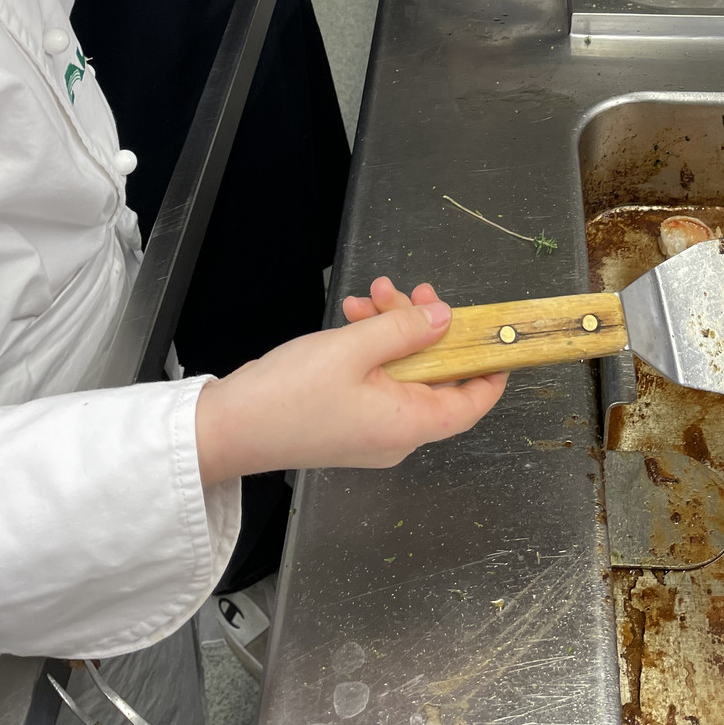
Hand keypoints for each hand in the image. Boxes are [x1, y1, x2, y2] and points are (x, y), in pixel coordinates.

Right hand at [195, 278, 505, 483]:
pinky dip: (370, 346)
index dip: (490, 368)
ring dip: (391, 328)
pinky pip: (378, 378)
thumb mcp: (352, 348)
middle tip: (410, 290)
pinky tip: (352, 315)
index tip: (496, 334)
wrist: (227, 428)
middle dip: (426, 327)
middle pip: (435, 375)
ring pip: (403, 370)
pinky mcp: (349, 420)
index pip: (472, 403)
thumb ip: (405, 329)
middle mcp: (397, 434)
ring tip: (368, 295)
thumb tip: (446, 318)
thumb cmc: (289, 394)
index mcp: (409, 425)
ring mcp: (372, 429)